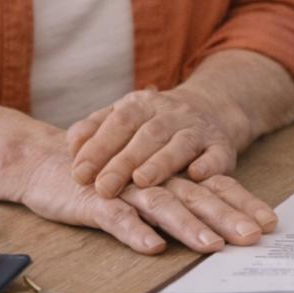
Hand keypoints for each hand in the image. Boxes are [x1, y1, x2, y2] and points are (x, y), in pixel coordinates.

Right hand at [21, 148, 275, 254]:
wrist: (45, 159)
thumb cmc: (106, 179)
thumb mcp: (148, 190)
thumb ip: (179, 202)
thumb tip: (220, 230)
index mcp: (172, 176)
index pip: (215, 188)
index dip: (242, 204)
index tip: (269, 223)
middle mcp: (155, 179)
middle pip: (197, 197)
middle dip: (227, 217)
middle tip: (253, 236)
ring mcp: (125, 189)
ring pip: (162, 206)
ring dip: (187, 226)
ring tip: (211, 245)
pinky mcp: (94, 201)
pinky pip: (116, 217)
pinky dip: (135, 231)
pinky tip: (152, 246)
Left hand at [67, 87, 248, 197]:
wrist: (208, 110)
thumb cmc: (152, 124)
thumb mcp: (122, 118)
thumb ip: (94, 129)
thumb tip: (71, 146)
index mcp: (142, 104)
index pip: (118, 122)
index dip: (98, 147)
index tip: (79, 174)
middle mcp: (171, 113)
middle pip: (147, 135)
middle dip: (124, 162)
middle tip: (104, 188)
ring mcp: (198, 129)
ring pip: (180, 144)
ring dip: (161, 162)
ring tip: (142, 181)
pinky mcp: (222, 147)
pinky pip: (218, 154)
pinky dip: (209, 165)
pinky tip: (197, 175)